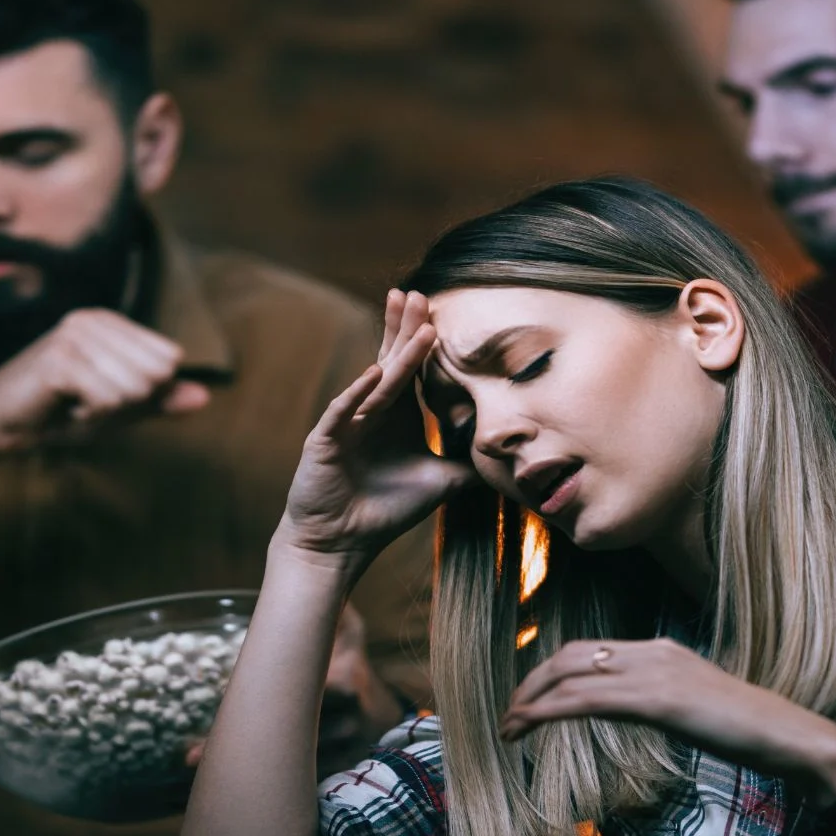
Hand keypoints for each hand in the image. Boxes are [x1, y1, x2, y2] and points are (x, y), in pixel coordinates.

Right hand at [0, 309, 211, 452]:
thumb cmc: (57, 414)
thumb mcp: (118, 407)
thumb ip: (159, 400)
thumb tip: (205, 396)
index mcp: (111, 322)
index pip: (168, 361)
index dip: (144, 393)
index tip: (105, 394)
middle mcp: (92, 320)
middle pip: (155, 375)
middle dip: (127, 402)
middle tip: (88, 402)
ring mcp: (74, 336)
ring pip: (133, 389)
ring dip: (106, 412)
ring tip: (74, 404)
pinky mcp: (58, 361)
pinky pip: (108, 400)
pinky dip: (90, 417)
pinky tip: (63, 408)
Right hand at [276, 290, 475, 564]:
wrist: (341, 542)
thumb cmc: (384, 510)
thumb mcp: (440, 483)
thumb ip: (469, 466)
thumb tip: (509, 460)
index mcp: (396, 415)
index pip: (414, 370)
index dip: (425, 342)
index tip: (440, 311)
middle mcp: (372, 412)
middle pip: (393, 362)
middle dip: (406, 328)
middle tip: (419, 294)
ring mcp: (348, 423)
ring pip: (377, 382)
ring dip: (397, 353)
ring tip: (413, 323)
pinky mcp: (326, 441)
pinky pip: (343, 412)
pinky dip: (357, 394)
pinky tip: (373, 373)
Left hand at [498, 639, 835, 807]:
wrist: (788, 736)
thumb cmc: (749, 732)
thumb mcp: (695, 710)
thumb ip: (663, 702)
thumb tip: (637, 711)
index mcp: (662, 650)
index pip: (592, 651)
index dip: (553, 672)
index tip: (531, 698)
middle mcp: (653, 652)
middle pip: (572, 655)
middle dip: (532, 681)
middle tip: (509, 713)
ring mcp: (655, 672)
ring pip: (572, 673)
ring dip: (531, 698)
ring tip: (508, 725)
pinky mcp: (656, 699)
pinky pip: (587, 700)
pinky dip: (548, 711)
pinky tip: (528, 725)